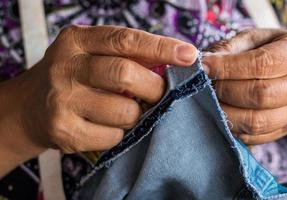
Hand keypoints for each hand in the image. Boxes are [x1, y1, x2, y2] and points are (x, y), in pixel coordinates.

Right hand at [0, 25, 196, 156]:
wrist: (30, 108)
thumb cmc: (74, 76)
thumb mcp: (92, 54)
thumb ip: (127, 55)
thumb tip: (174, 62)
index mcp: (77, 40)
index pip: (125, 40)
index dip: (161, 47)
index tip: (188, 55)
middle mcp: (66, 67)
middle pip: (125, 75)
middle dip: (153, 87)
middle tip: (158, 93)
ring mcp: (63, 100)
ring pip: (124, 111)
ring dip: (136, 114)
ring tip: (126, 110)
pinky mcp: (64, 131)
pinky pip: (114, 136)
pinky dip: (121, 133)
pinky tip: (108, 125)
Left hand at [203, 29, 286, 144]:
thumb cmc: (271, 50)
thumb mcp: (254, 39)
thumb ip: (230, 49)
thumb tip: (204, 65)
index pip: (262, 64)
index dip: (228, 68)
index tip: (204, 67)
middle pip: (261, 95)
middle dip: (225, 91)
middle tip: (205, 84)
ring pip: (257, 121)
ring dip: (226, 112)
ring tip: (209, 100)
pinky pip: (255, 137)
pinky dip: (232, 127)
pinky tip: (221, 114)